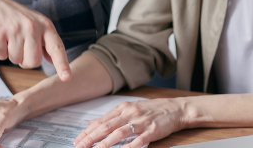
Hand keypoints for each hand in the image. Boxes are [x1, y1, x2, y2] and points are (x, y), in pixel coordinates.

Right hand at [0, 0, 70, 80]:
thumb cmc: (15, 16)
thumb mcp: (36, 23)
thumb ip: (45, 41)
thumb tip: (53, 60)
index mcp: (45, 25)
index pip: (56, 47)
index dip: (62, 64)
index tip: (66, 77)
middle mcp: (32, 27)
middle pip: (33, 62)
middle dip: (25, 60)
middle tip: (20, 46)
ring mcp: (15, 30)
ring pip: (16, 60)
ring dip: (11, 54)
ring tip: (9, 38)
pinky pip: (1, 56)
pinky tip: (0, 37)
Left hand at [74, 98, 188, 147]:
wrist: (175, 109)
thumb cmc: (152, 110)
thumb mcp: (130, 109)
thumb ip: (111, 117)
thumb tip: (92, 123)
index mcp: (123, 108)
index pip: (101, 121)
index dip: (88, 132)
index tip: (77, 140)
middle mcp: (130, 113)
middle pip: (106, 126)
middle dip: (91, 138)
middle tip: (80, 146)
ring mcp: (141, 122)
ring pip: (119, 132)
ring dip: (105, 143)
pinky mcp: (151, 130)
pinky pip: (138, 140)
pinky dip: (128, 147)